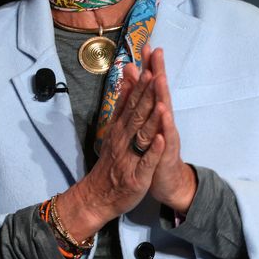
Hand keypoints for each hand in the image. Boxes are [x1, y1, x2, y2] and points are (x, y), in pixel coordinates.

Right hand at [59, 54, 166, 240]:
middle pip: (136, 112)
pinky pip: (146, 161)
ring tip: (160, 101)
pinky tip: (160, 138)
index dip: (140, 82)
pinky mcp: (137, 175)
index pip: (131, 101)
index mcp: (120, 127)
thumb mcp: (114, 129)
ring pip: (141, 134)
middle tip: (153, 72)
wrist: (98, 195)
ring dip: (150, 117)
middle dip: (145, 93)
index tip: (147, 63)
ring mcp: (130, 156)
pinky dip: (153, 149)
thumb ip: (121, 104)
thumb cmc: (111, 161)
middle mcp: (123, 138)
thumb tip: (126, 78)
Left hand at [135, 46, 196, 213]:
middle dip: (158, 72)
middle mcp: (164, 121)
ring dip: (163, 95)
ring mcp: (168, 136)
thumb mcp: (146, 122)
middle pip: (161, 93)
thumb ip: (140, 96)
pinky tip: (165, 116)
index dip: (150, 66)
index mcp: (156, 113)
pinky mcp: (168, 153)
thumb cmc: (153, 149)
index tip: (147, 45)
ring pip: (165, 114)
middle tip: (157, 52)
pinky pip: (167, 140)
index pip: (152, 86)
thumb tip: (134, 72)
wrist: (166, 181)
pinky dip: (166, 128)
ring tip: (159, 78)